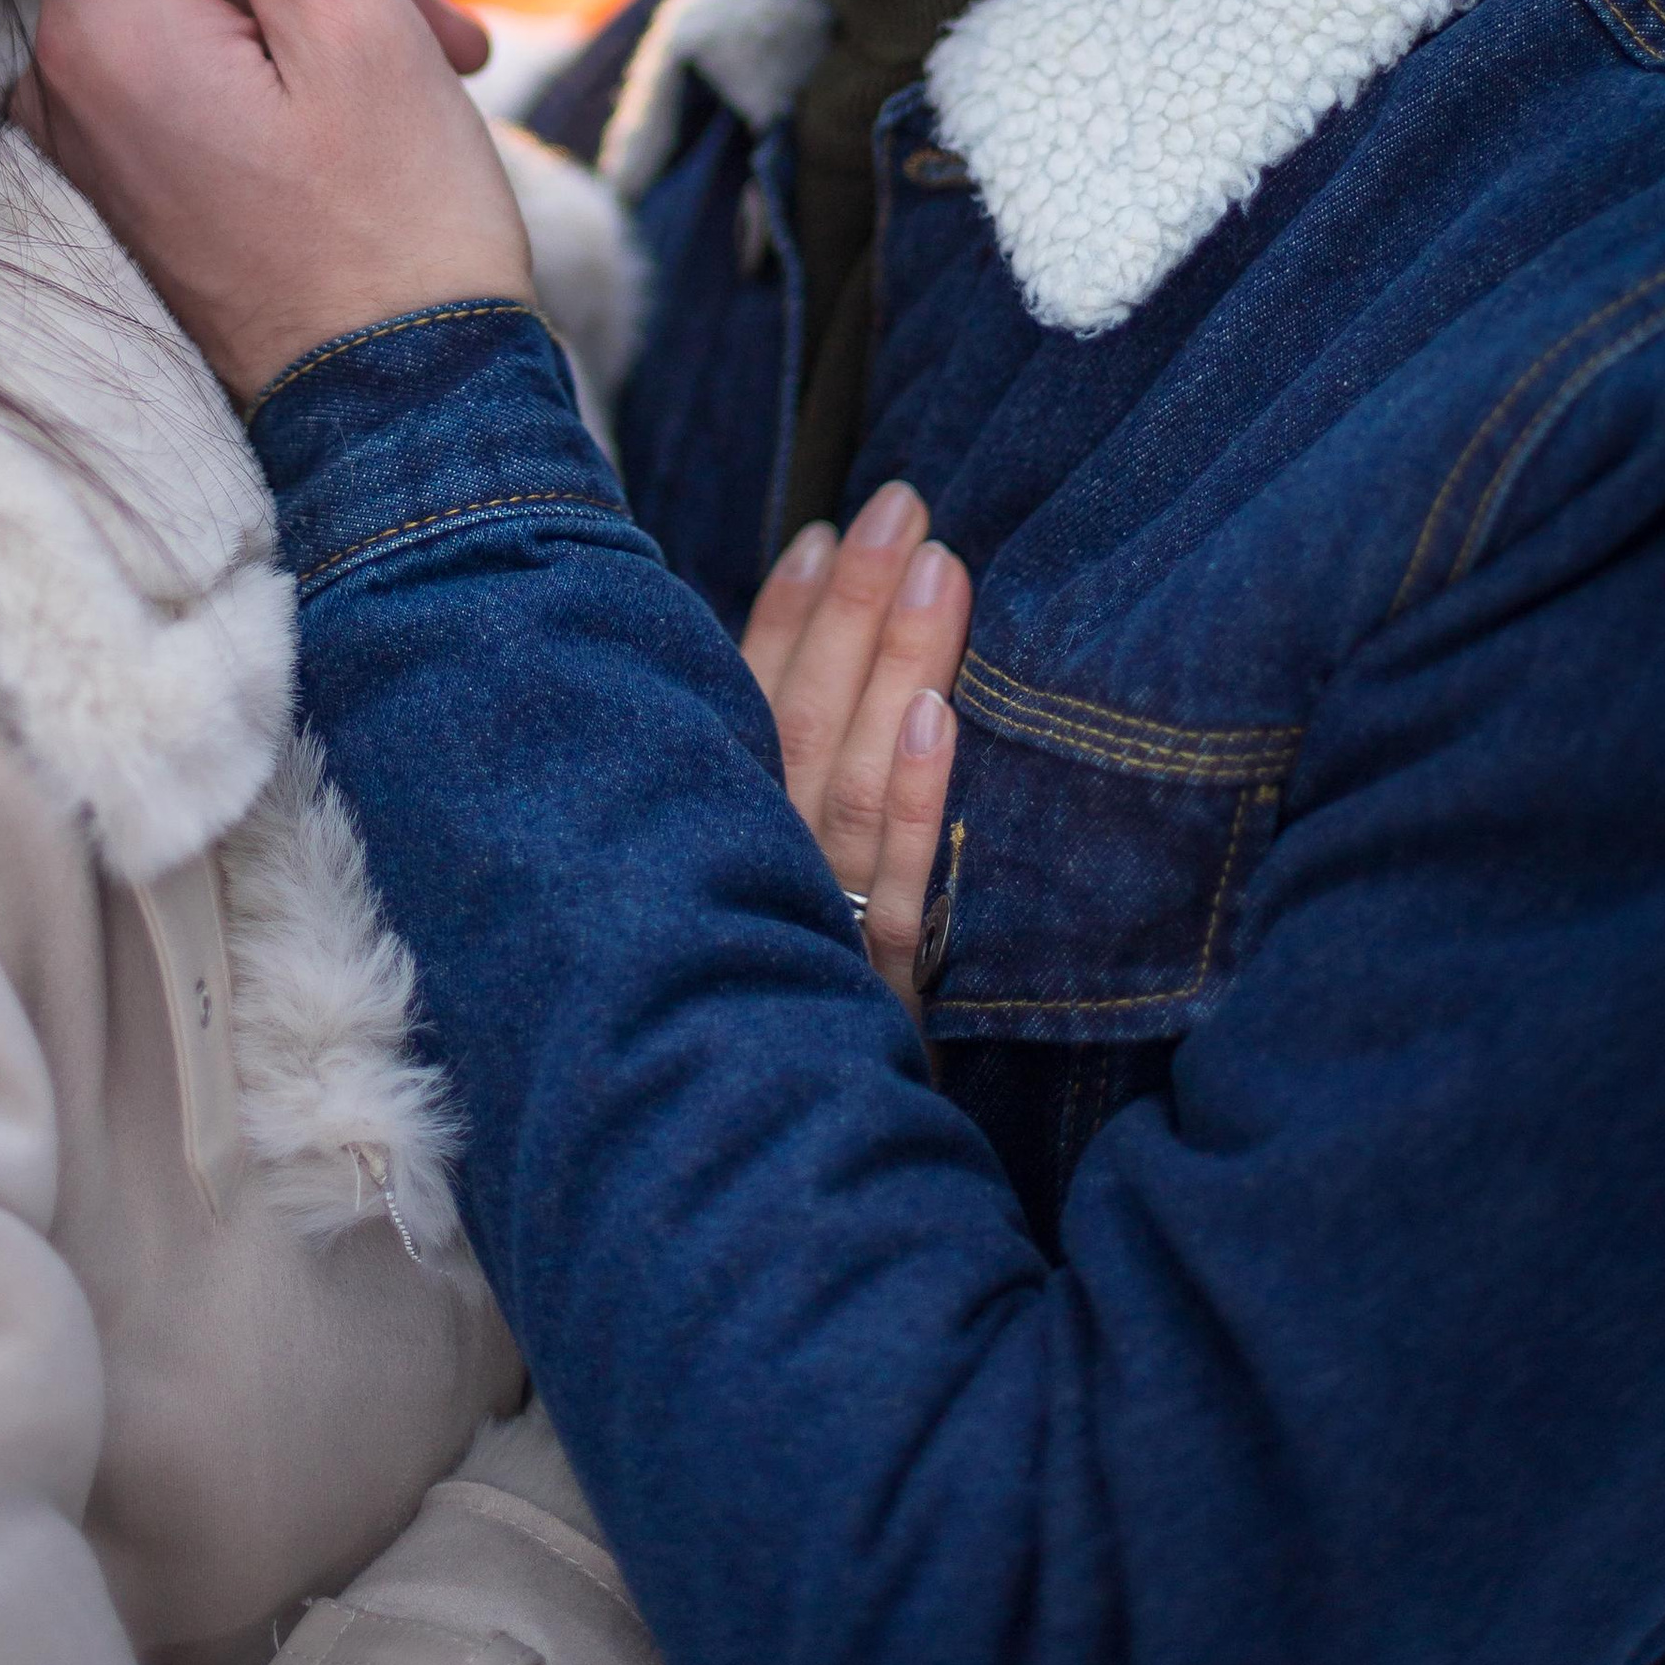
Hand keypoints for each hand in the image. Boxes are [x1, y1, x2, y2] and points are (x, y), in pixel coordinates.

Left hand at [30, 0, 533, 402]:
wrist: (407, 414)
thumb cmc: (391, 224)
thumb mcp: (341, 16)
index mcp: (101, 25)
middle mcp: (65, 73)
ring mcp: (98, 127)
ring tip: (452, 19)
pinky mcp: (142, 163)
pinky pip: (210, 45)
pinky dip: (308, 29)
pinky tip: (416, 60)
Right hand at [740, 484, 970, 1022]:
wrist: (776, 1158)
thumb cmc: (771, 1001)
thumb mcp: (750, 893)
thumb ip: (765, 787)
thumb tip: (793, 667)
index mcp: (726, 833)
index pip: (754, 704)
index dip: (785, 614)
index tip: (826, 532)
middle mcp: (764, 866)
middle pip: (808, 717)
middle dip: (854, 605)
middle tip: (904, 506)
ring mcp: (822, 924)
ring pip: (857, 775)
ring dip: (893, 664)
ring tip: (937, 567)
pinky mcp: (883, 991)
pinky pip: (903, 884)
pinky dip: (915, 797)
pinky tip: (938, 715)